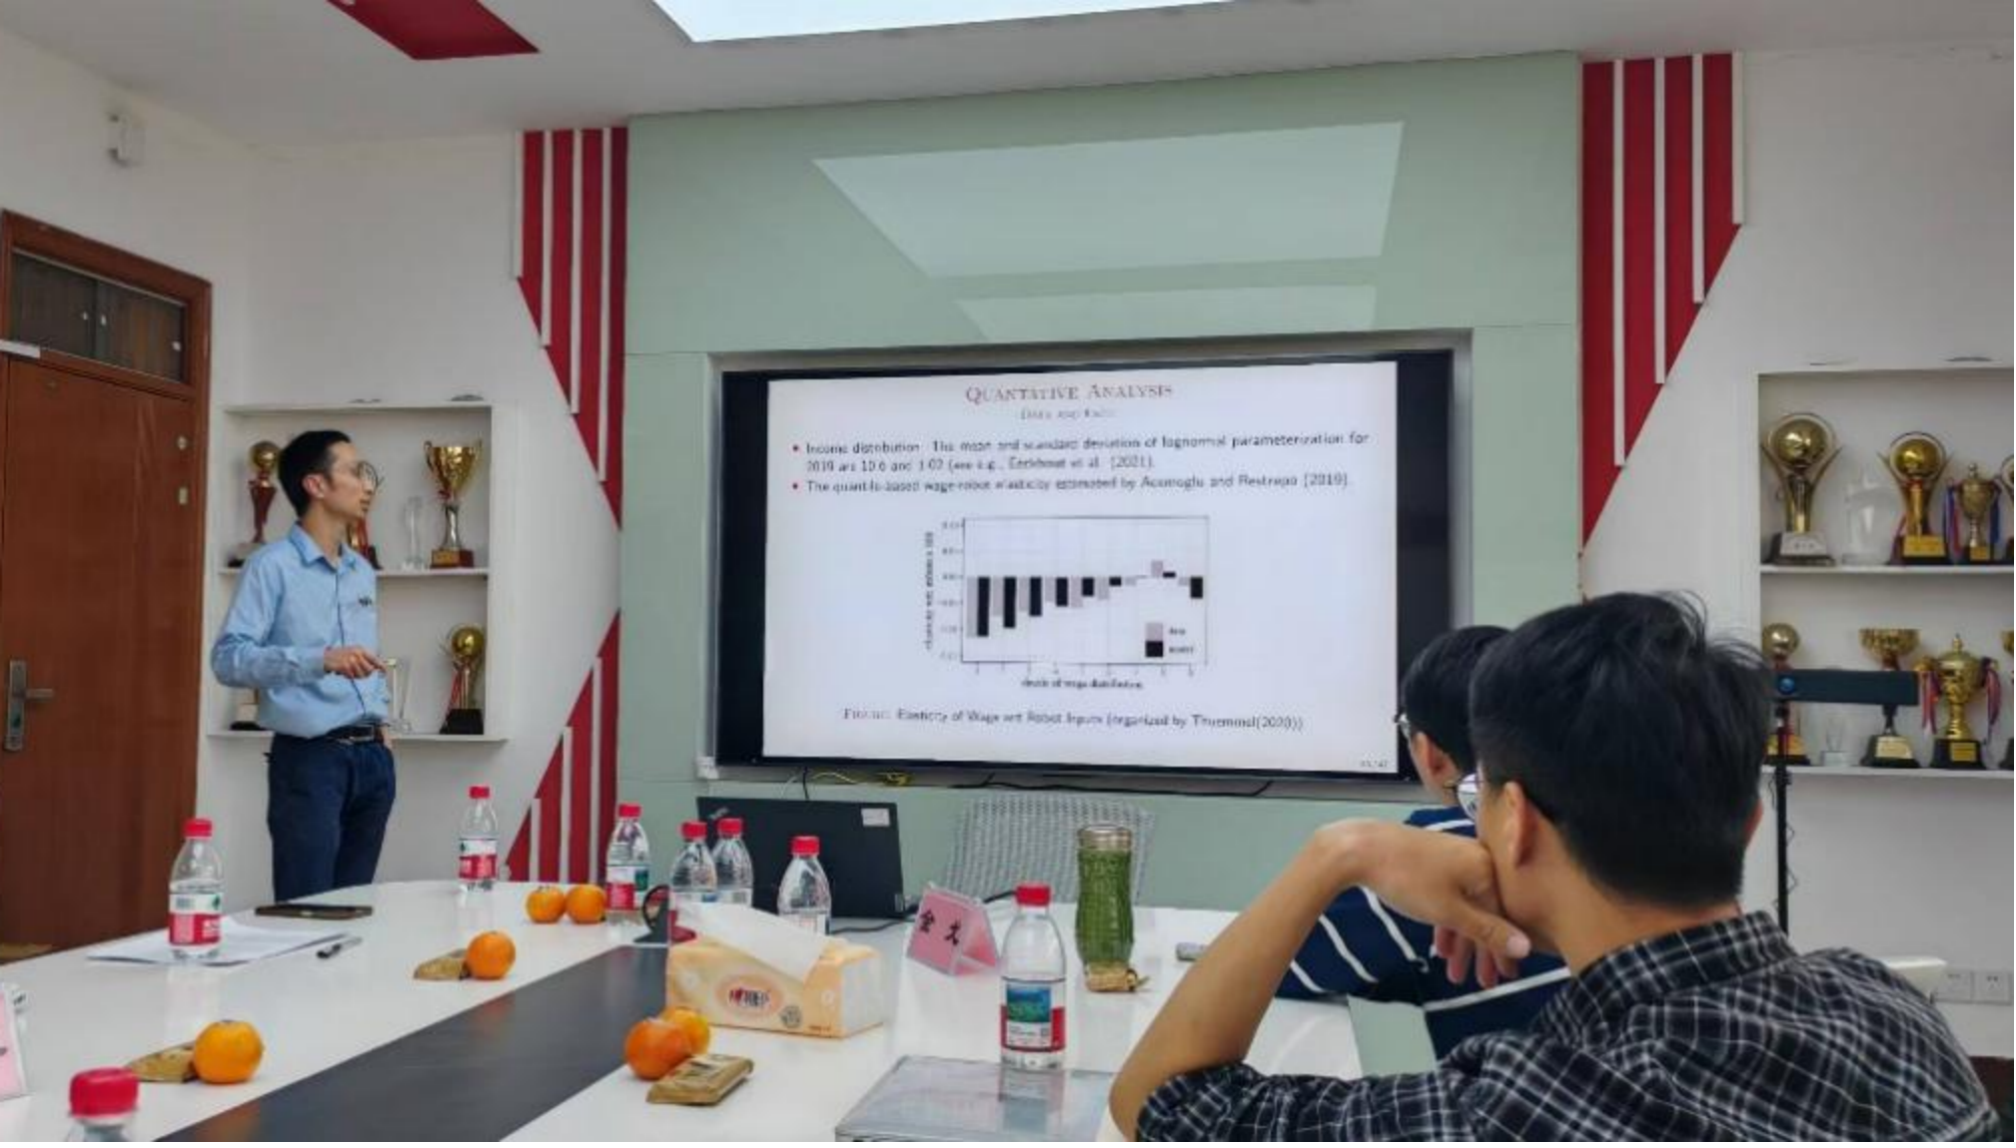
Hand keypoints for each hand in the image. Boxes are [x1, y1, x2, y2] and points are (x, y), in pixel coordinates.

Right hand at [323, 647, 385, 679]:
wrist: (325, 657)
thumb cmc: (340, 656)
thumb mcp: (354, 653)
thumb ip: (365, 659)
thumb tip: (376, 668)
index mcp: (361, 649)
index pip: (375, 659)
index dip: (381, 666)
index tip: (384, 672)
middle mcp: (357, 653)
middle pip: (369, 670)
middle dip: (366, 674)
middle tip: (358, 673)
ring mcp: (351, 660)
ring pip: (361, 675)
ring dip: (355, 676)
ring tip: (349, 671)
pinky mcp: (345, 666)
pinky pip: (352, 676)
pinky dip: (348, 676)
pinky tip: (343, 672)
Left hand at [1330, 822, 1530, 982]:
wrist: (1359, 849)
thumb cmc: (1408, 879)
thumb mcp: (1450, 912)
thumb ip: (1487, 931)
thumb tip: (1524, 947)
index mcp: (1486, 868)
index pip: (1504, 917)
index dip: (1503, 949)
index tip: (1505, 976)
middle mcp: (1476, 859)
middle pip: (1486, 913)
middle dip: (1481, 951)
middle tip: (1483, 982)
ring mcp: (1453, 859)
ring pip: (1465, 907)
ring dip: (1461, 942)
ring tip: (1455, 973)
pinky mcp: (1434, 863)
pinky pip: (1449, 897)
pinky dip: (1446, 922)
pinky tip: (1440, 946)